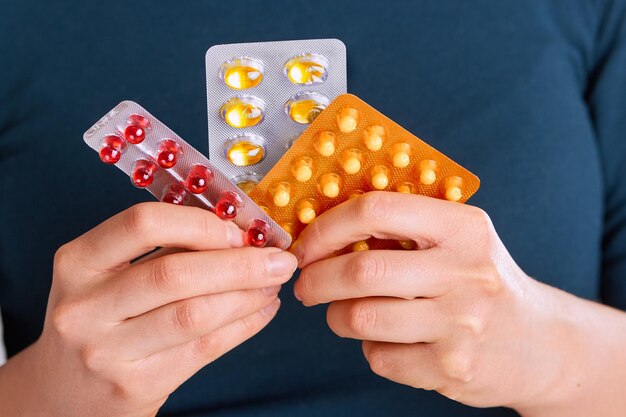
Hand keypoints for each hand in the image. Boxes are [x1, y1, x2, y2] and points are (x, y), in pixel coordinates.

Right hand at [0, 203, 296, 416]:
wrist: (65, 392)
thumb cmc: (100, 319)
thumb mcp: (109, 275)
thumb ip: (165, 250)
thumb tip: (241, 232)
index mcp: (77, 262)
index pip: (141, 224)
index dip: (200, 223)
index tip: (239, 230)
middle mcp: (83, 307)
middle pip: (174, 274)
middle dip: (240, 264)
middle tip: (280, 259)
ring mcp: (105, 352)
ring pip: (194, 315)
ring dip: (247, 296)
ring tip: (274, 284)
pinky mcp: (134, 386)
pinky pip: (205, 350)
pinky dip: (244, 326)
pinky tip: (263, 310)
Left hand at [291, 192, 585, 411]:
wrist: (541, 345)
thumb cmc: (482, 282)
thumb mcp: (460, 239)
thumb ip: (404, 226)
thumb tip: (325, 227)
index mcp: (464, 228)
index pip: (376, 211)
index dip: (328, 226)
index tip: (307, 243)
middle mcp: (466, 273)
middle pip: (360, 271)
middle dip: (316, 279)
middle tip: (305, 284)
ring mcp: (461, 324)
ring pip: (361, 318)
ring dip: (337, 316)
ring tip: (343, 312)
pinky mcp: (452, 368)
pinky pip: (380, 358)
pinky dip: (370, 348)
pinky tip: (386, 340)